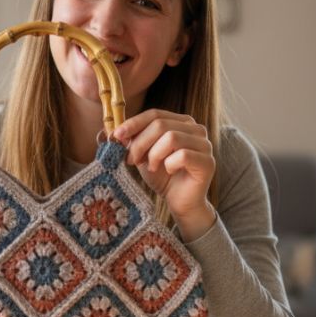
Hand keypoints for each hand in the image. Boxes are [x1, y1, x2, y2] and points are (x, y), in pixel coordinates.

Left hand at [112, 109, 216, 241]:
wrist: (180, 202)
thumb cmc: (162, 177)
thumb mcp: (142, 155)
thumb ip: (130, 142)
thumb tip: (107, 132)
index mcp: (181, 122)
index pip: (155, 114)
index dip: (134, 123)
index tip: (116, 136)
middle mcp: (196, 129)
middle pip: (161, 125)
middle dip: (140, 143)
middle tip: (131, 160)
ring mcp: (205, 144)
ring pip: (171, 138)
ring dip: (154, 154)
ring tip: (151, 167)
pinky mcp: (208, 162)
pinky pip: (182, 156)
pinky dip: (169, 165)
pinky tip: (168, 172)